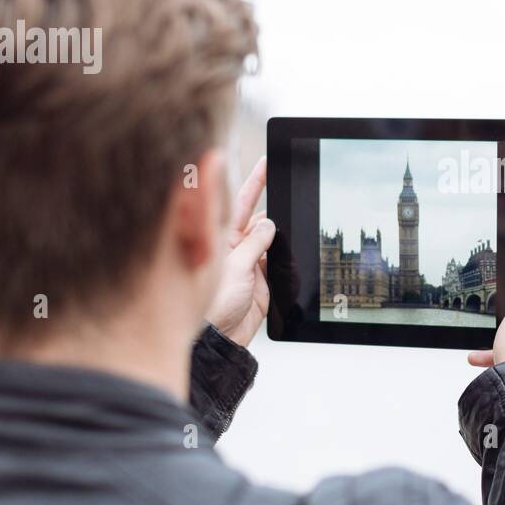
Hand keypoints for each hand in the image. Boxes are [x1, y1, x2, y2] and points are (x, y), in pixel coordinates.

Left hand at [205, 157, 274, 346]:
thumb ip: (255, 243)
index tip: (268, 163)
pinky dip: (287, 265)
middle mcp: (235, 250)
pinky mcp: (262, 286)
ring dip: (282, 242)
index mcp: (221, 239)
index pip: (240, 203)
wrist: (219, 341)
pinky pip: (279, 268)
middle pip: (259, 222)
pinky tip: (290, 265)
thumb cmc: (212, 306)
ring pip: (272, 245)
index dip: (254, 183)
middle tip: (292, 199)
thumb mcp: (236, 267)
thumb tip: (270, 223)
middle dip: (275, 213)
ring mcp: (249, 267)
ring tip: (288, 243)